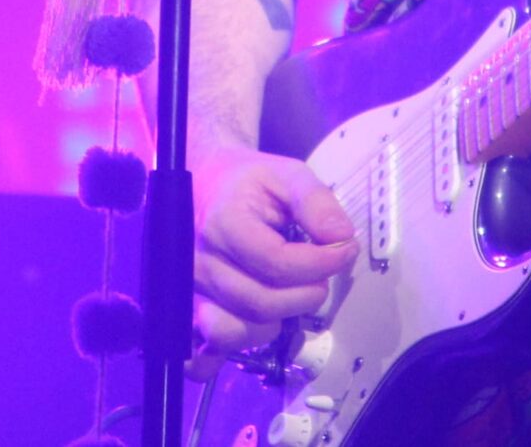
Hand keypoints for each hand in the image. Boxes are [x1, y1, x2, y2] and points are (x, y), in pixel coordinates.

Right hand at [189, 145, 358, 370]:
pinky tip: (246, 330)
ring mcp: (189, 292)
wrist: (204, 182)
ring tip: (286, 296)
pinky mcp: (186, 312)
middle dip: (305, 295)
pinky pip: (197, 356)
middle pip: (260, 303)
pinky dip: (223, 356)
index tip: (344, 250)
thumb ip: (316, 201)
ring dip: (272, 324)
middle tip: (321, 277)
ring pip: (233, 333)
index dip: (320, 263)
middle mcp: (199, 262)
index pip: (276, 262)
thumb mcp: (287, 174)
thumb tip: (340, 236)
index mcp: (223, 223)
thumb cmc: (247, 181)